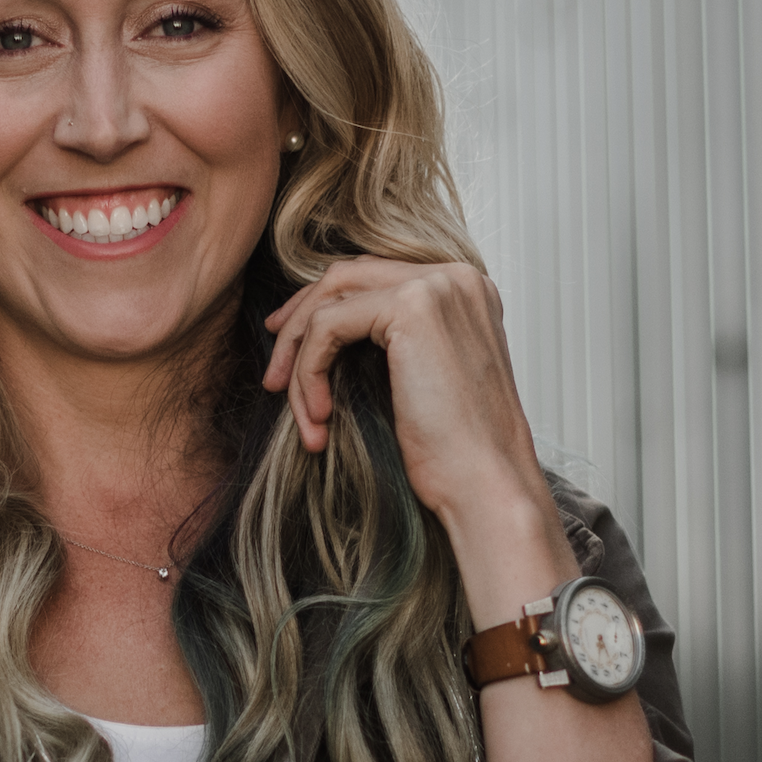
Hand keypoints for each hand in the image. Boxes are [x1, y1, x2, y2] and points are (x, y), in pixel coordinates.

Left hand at [261, 259, 561, 553]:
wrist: (487, 485)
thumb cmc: (457, 451)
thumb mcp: (425, 379)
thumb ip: (393, 342)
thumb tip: (326, 329)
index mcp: (464, 290)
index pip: (374, 276)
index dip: (324, 307)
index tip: (290, 345)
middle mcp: (455, 278)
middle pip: (347, 277)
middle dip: (300, 322)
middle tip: (274, 373)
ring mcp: (436, 287)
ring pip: (330, 301)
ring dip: (299, 359)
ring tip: (301, 413)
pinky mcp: (411, 308)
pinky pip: (327, 326)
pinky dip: (309, 371)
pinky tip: (318, 416)